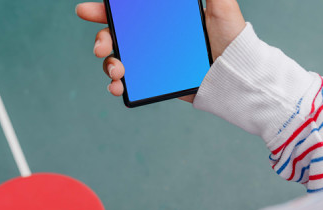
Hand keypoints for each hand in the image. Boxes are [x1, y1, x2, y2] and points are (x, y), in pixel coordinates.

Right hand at [76, 0, 245, 102]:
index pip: (127, 11)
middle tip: (102, 46)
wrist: (236, 72)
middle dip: (101, 39)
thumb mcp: (220, 4)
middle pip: (115, 36)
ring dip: (108, 64)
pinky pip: (130, 83)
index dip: (104, 10)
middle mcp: (152, 39)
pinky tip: (118, 87)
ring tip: (116, 70)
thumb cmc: (231, 36)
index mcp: (160, 18)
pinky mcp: (155, 82)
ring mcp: (151, 61)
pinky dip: (117, 86)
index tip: (86, 11)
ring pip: (118, 60)